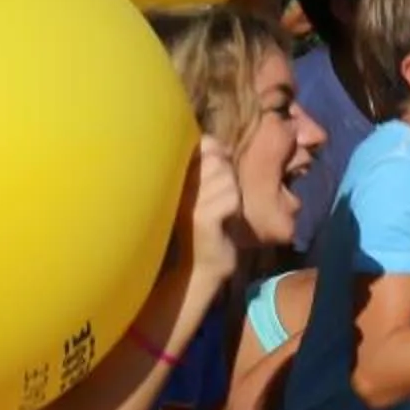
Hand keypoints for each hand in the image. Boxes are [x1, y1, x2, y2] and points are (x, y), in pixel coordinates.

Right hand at [178, 135, 241, 284]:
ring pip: (227, 179)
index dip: (218, 151)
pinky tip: (225, 220)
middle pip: (218, 161)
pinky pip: (231, 199)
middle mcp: (175, 185)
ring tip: (222, 210)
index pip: (203, 144)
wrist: (202, 264)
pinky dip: (234, 209)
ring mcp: (187, 201)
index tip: (220, 170)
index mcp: (175, 174)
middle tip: (222, 198)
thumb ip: (211, 166)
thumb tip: (222, 147)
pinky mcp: (200, 218)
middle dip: (228, 177)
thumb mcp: (207, 190)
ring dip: (232, 195)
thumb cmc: (209, 223)